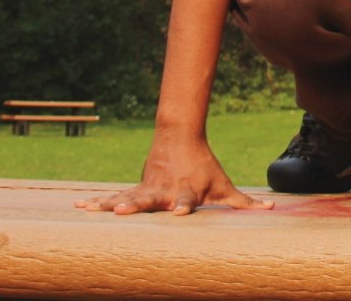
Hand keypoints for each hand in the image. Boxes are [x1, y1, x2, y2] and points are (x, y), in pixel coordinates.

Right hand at [75, 134, 273, 215]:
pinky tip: (79, 206)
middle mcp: (164, 191)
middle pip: (151, 200)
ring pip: (128, 198)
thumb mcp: (223, 185)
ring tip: (96, 210)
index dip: (184, 204)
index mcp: (186, 192)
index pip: (186, 200)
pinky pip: (113, 196)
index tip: (180, 210)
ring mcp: (147, 189)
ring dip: (112, 204)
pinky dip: (96, 201)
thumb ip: (243, 202)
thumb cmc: (204, 167)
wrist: (179, 137)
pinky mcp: (135, 189)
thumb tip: (272, 209)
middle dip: (138, 206)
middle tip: (123, 213)